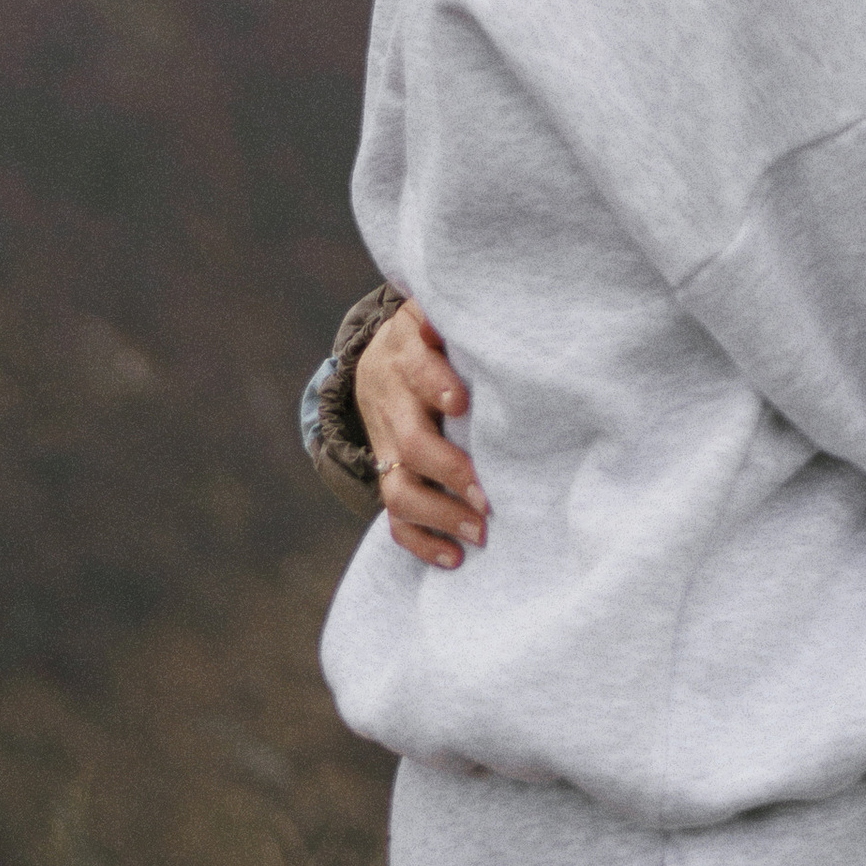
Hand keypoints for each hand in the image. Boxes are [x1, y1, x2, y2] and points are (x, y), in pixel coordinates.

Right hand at [358, 301, 488, 567]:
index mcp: (406, 357)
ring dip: (439, 515)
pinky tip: (454, 558)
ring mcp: (387, 446)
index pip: (418, 371)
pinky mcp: (387, 474)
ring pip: (398, 489)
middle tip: (488, 497)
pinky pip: (394, 516)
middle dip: (449, 472)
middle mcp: (393, 406)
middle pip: (410, 445)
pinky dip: (420, 541)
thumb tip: (474, 307)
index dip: (436, 385)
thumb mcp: (431, 311)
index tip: (461, 403)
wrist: (376, 359)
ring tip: (480, 533)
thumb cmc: (429, 334)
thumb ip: (448, 312)